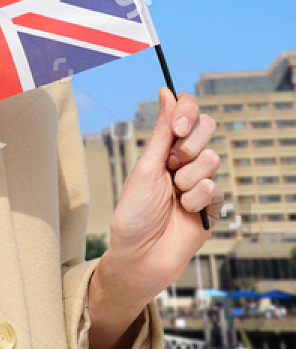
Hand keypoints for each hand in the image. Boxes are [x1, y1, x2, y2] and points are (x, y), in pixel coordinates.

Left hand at [91, 89, 219, 348]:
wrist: (140, 256)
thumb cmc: (133, 214)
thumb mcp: (144, 168)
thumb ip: (163, 133)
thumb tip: (167, 92)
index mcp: (162, 149)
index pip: (186, 114)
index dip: (188, 113)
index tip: (178, 128)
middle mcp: (182, 162)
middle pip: (207, 129)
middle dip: (190, 146)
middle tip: (171, 166)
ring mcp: (199, 182)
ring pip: (211, 159)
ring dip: (188, 178)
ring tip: (173, 197)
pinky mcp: (212, 206)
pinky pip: (215, 188)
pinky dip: (197, 199)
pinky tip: (185, 212)